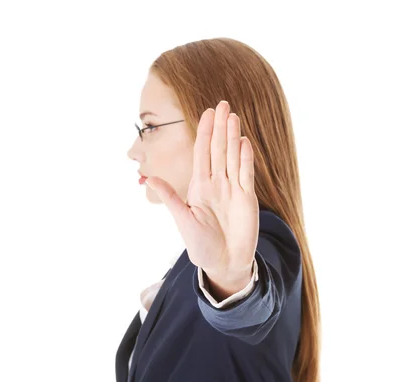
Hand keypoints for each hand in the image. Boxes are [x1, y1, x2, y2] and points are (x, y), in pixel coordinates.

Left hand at [145, 100, 259, 279]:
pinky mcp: (246, 198)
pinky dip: (245, 158)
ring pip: (233, 157)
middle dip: (219, 127)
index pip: (201, 154)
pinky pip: (245, 174)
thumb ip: (170, 197)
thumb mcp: (182, 220)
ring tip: (232, 116)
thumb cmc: (201, 245)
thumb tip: (149, 177)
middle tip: (222, 104)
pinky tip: (244, 142)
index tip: (206, 112)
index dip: (204, 133)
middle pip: (218, 150)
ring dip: (233, 137)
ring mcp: (233, 189)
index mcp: (199, 187)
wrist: (224, 262)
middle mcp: (217, 184)